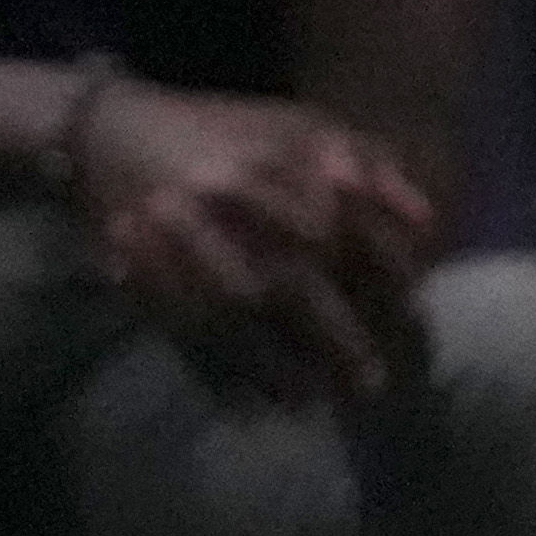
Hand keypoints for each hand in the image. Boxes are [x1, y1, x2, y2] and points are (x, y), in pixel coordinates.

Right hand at [74, 82, 434, 404]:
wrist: (109, 132)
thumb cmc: (228, 132)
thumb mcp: (305, 127)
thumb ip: (374, 168)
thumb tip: (426, 224)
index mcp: (267, 163)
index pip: (338, 235)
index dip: (374, 282)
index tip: (409, 320)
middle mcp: (218, 200)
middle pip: (283, 283)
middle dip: (331, 338)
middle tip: (372, 385)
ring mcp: (168, 237)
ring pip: (227, 318)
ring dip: (271, 369)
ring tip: (312, 405)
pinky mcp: (131, 270)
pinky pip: (174, 331)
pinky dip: (212, 374)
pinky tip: (247, 408)